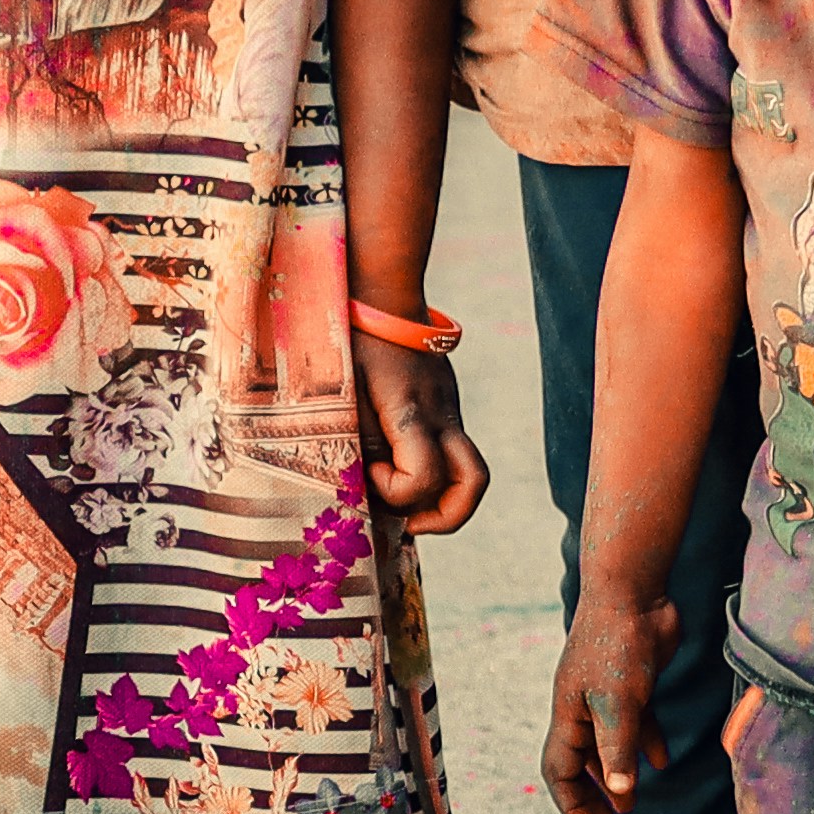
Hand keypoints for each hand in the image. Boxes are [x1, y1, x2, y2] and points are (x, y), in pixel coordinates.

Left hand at [357, 342, 488, 536]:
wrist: (384, 293)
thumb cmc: (351, 340)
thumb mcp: (339, 390)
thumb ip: (350, 437)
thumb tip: (354, 483)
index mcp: (411, 412)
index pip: (424, 477)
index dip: (395, 491)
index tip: (367, 472)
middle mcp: (441, 415)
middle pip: (474, 483)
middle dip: (443, 517)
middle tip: (406, 519)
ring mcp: (449, 410)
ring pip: (470, 471)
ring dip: (440, 497)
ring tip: (401, 498)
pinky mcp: (446, 406)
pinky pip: (452, 451)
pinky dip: (431, 472)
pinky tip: (396, 466)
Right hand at [547, 581, 674, 813]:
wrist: (635, 592)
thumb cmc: (616, 644)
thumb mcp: (618, 702)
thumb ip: (618, 748)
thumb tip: (621, 794)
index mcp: (569, 716)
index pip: (561, 770)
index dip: (573, 802)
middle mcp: (584, 709)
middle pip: (582, 764)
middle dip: (593, 797)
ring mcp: (609, 695)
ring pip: (609, 746)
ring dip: (619, 776)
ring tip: (632, 806)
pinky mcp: (635, 682)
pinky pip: (636, 723)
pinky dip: (647, 743)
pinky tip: (662, 761)